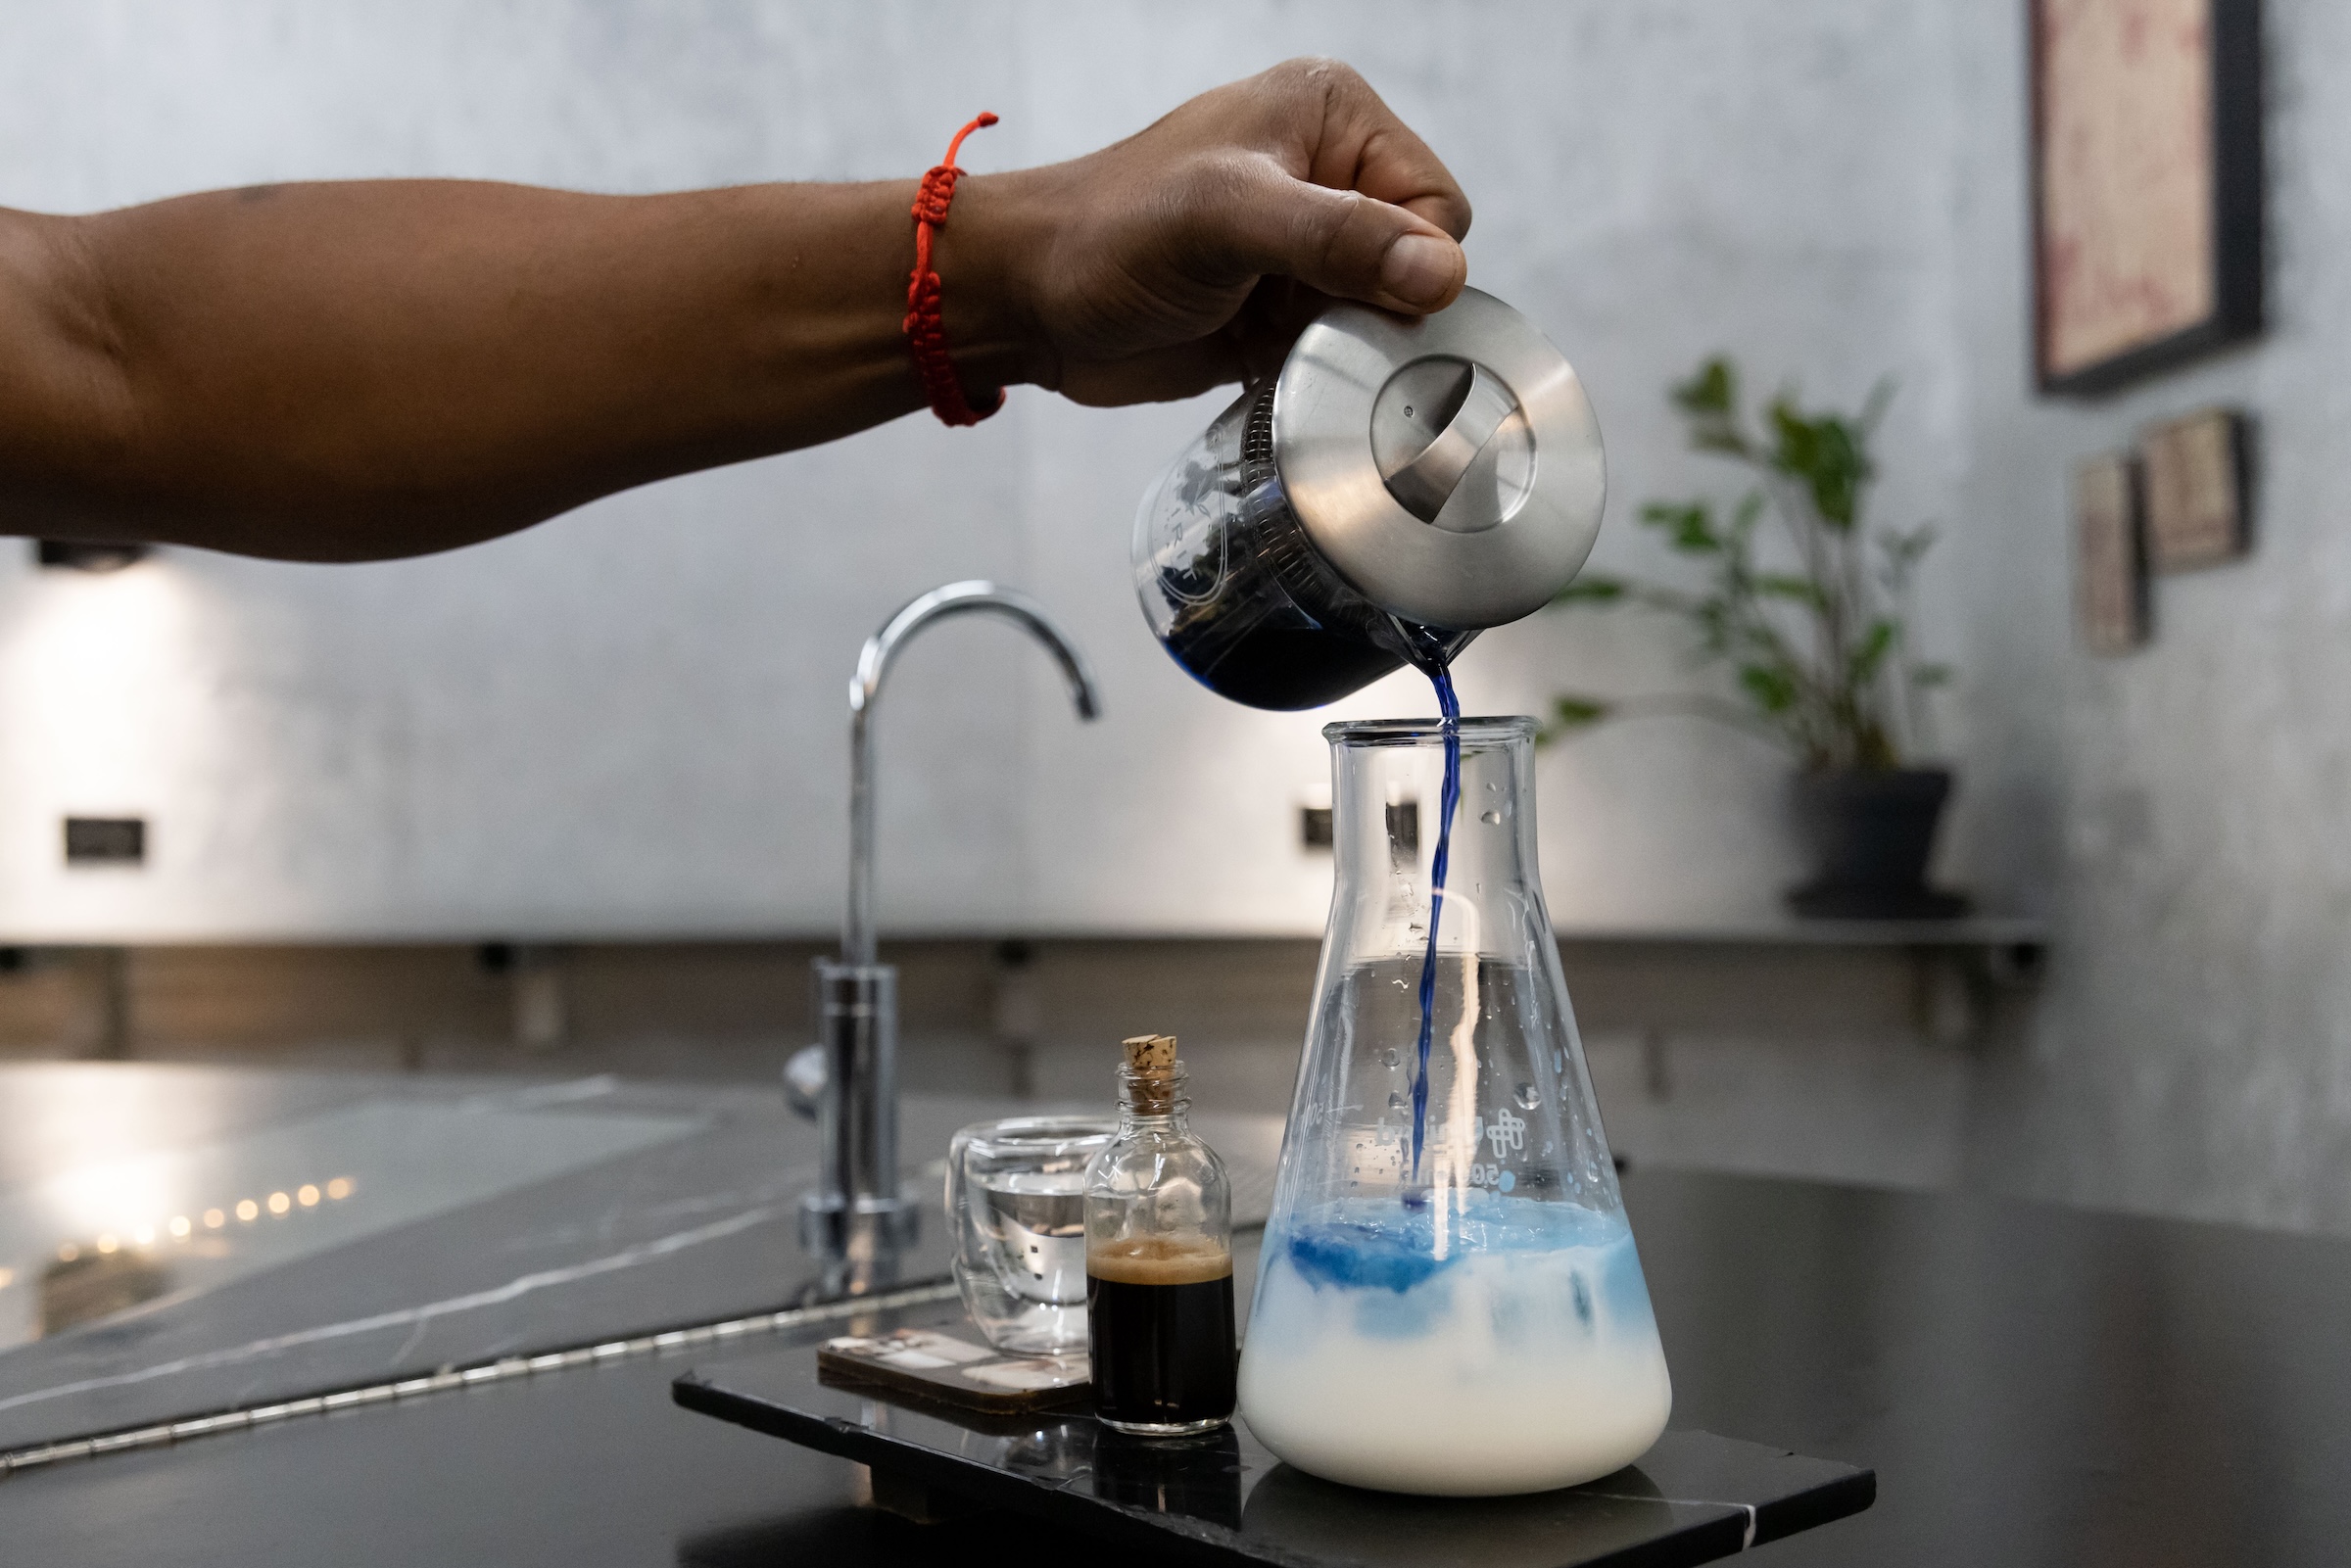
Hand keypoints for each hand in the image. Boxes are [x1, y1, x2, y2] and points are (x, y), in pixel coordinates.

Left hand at [970, 59, 1472, 406]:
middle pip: (1417, 265)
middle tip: (1296, 318)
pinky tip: (1263, 363)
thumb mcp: (1227, 220)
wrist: (1027, 299)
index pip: (1437, 204)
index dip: (1408, 263)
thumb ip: (1337, 237)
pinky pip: (1339, 352)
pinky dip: (1315, 371)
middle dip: (1372, 308)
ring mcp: (1303, 247)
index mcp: (1332, 117)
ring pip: (1383, 316)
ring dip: (1339, 345)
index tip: (1340, 294)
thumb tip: (1441, 273)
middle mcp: (1327, 173)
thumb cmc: (1109, 235)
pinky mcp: (1280, 310)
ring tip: (1269, 336)